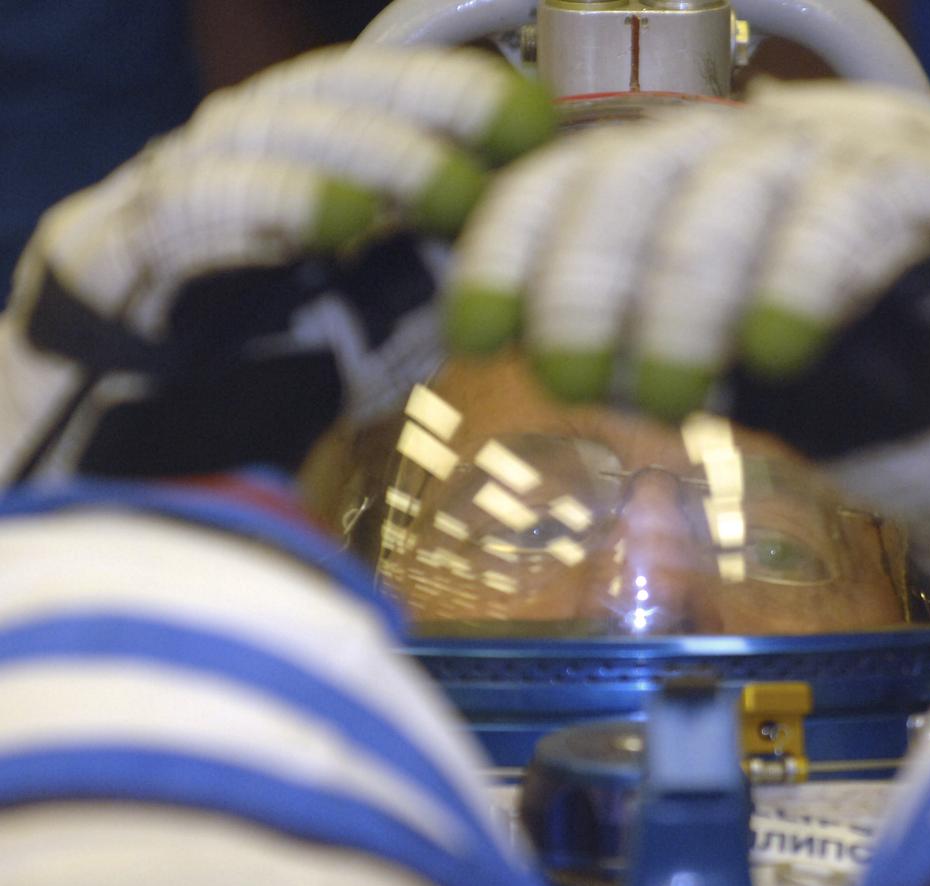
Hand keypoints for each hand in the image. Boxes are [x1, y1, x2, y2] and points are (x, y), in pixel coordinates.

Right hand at [0, 45, 554, 482]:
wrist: (142, 456)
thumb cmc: (270, 379)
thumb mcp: (383, 326)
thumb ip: (437, 276)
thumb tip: (515, 230)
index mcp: (292, 163)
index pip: (369, 94)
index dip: (449, 93)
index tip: (530, 119)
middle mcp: (228, 160)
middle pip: (323, 96)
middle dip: (424, 107)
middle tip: (506, 137)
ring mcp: (162, 194)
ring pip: (262, 134)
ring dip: (366, 154)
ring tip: (447, 185)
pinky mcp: (106, 248)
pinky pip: (191, 204)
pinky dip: (272, 204)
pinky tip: (339, 217)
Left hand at [445, 82, 929, 582]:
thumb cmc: (840, 367)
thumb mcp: (715, 361)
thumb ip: (637, 351)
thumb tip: (538, 362)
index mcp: (685, 174)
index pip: (568, 178)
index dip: (509, 247)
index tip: (474, 337)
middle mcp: (751, 140)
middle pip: (636, 172)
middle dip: (585, 280)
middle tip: (567, 380)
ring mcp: (841, 148)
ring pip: (733, 188)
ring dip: (680, 299)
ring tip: (666, 400)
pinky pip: (852, 209)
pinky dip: (802, 279)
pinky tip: (775, 351)